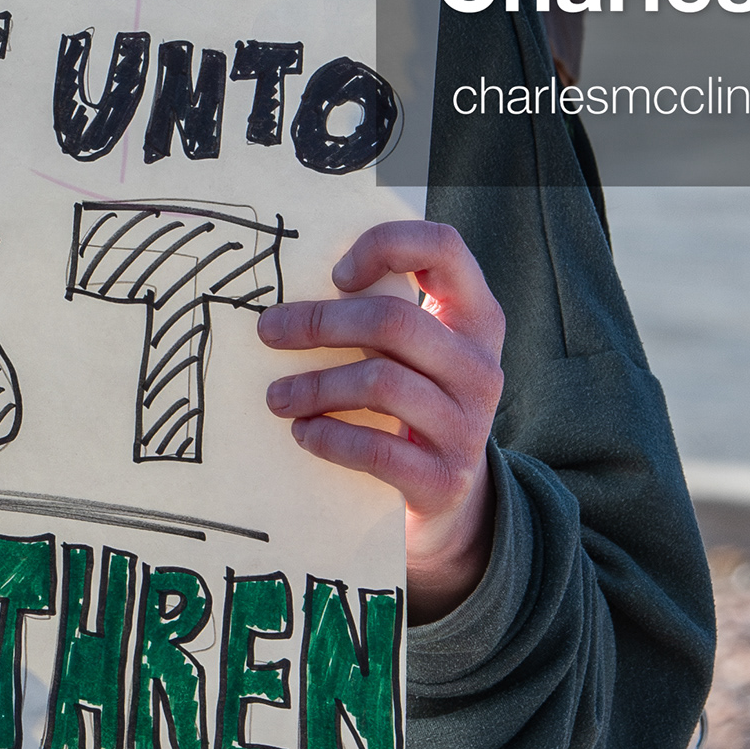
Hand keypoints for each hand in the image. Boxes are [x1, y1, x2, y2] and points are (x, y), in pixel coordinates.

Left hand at [256, 221, 507, 621]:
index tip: (336, 274)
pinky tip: (303, 434)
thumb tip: (289, 296)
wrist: (450, 502)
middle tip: (268, 332)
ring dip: (314, 386)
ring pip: (381, 384)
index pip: (444, 249)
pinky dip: (330, 438)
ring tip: (277, 396)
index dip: (387, 246)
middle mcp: (481, 367)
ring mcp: (469, 426)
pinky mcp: (445, 479)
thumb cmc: (412, 407)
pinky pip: (378, 449)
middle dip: (319, 323)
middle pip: (394, 322)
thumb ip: (380, 318)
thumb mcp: (413, 355)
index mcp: (475, 319)